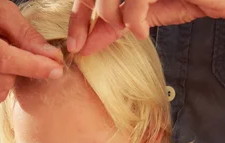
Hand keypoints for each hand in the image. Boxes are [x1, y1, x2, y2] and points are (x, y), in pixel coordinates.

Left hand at [68, 0, 224, 54]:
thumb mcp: (148, 15)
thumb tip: (87, 44)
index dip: (78, 16)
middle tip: (85, 45)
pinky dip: (133, 19)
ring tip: (129, 30)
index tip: (75, 44)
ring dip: (111, 17)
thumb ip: (118, 24)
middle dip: (83, 18)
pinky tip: (143, 32)